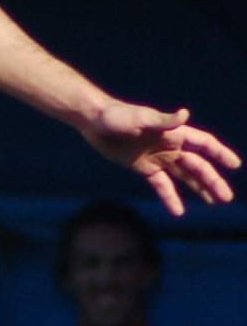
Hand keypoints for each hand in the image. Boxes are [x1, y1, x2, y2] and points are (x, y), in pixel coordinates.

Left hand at [79, 101, 239, 214]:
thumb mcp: (139, 118)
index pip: (204, 144)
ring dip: (199, 189)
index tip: (235, 165)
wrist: (93, 121)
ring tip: (214, 202)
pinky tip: (179, 212)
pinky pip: (161, 185)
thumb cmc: (116, 115)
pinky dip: (170, 197)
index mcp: (173, 133)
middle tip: (227, 198)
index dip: (220, 153)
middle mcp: (169, 146)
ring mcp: (157, 157)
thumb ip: (162, 120)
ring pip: (184, 176)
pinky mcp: (143, 167)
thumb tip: (184, 113)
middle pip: (197, 165)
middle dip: (212, 181)